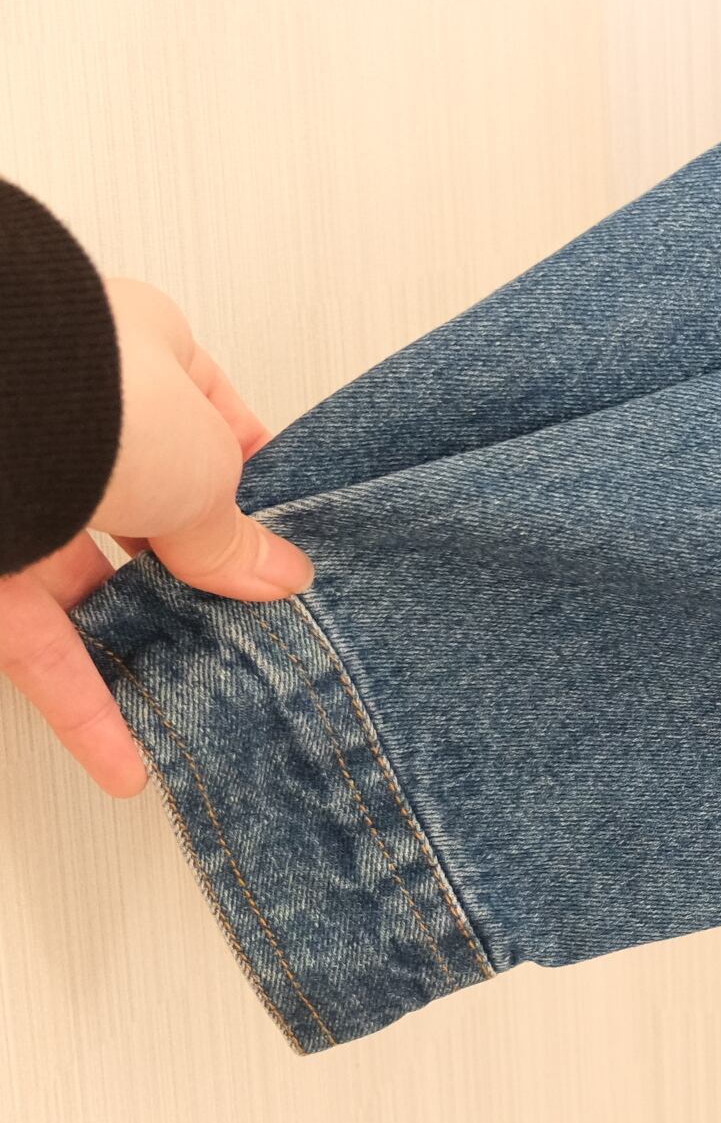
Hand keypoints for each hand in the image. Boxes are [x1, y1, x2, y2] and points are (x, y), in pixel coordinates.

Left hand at [0, 276, 312, 797]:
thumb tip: (280, 577)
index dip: (254, 481)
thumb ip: (234, 531)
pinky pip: (35, 646)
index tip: (291, 541)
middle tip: (253, 629)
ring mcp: (14, 496)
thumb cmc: (90, 396)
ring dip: (140, 646)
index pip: (208, 420)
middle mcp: (71, 424)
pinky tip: (126, 761)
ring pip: (85, 588)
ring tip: (201, 699)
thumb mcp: (204, 465)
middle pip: (146, 515)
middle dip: (194, 577)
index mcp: (136, 362)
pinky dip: (80, 706)